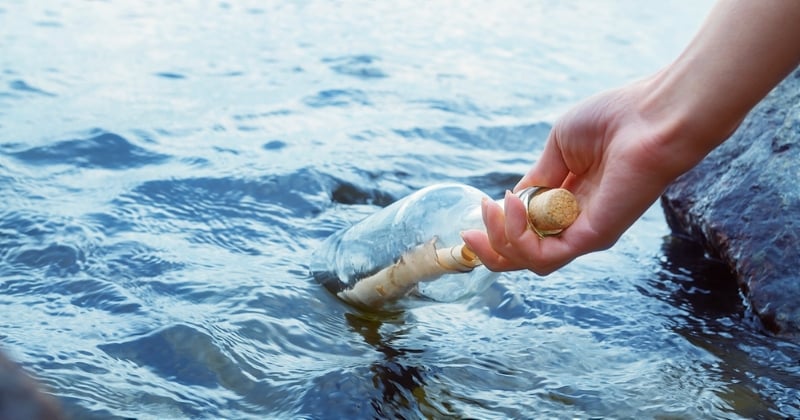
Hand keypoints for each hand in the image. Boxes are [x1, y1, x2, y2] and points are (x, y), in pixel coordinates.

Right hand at [462, 80, 686, 274]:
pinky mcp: (594, 238)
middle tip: (470, 230)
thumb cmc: (612, 119)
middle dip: (490, 248)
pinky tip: (514, 208)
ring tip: (495, 210)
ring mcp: (585, 233)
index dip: (498, 227)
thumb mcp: (558, 147)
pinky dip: (520, 237)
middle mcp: (576, 223)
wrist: (652, 115)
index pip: (528, 231)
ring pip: (530, 263)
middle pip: (524, 256)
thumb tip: (512, 200)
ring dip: (501, 241)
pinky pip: (545, 256)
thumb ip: (536, 178)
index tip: (482, 207)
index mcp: (569, 201)